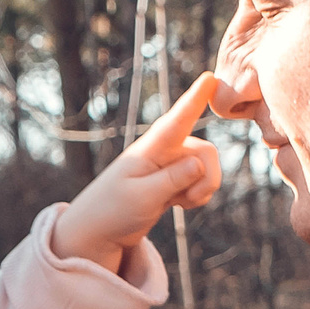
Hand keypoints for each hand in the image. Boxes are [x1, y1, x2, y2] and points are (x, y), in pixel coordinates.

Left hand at [51, 73, 222, 274]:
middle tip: (184, 202)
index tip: (210, 77)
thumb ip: (173, 179)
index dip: (195, 99)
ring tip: (174, 204)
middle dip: (207, 179)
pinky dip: (197, 197)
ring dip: (201, 191)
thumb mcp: (142, 198)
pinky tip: (176, 204)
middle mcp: (163, 151)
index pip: (177, 121)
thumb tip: (201, 162)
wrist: (99, 230)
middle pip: (206, 152)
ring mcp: (170, 164)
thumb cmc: (113, 211)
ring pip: (207, 168)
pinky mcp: (174, 179)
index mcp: (150, 149)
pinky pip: (202, 182)